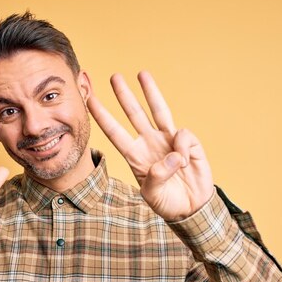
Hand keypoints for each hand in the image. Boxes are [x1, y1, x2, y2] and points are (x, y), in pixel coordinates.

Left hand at [87, 72, 212, 220]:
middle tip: (114, 77)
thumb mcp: (153, 195)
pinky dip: (182, 147)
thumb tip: (171, 156)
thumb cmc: (168, 202)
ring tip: (142, 74)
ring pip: (158, 110)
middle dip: (124, 96)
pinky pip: (182, 135)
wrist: (191, 208)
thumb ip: (156, 178)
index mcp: (135, 155)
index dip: (103, 117)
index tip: (90, 101)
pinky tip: (183, 162)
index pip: (115, 132)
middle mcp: (149, 143)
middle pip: (134, 114)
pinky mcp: (188, 143)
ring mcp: (169, 141)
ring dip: (150, 92)